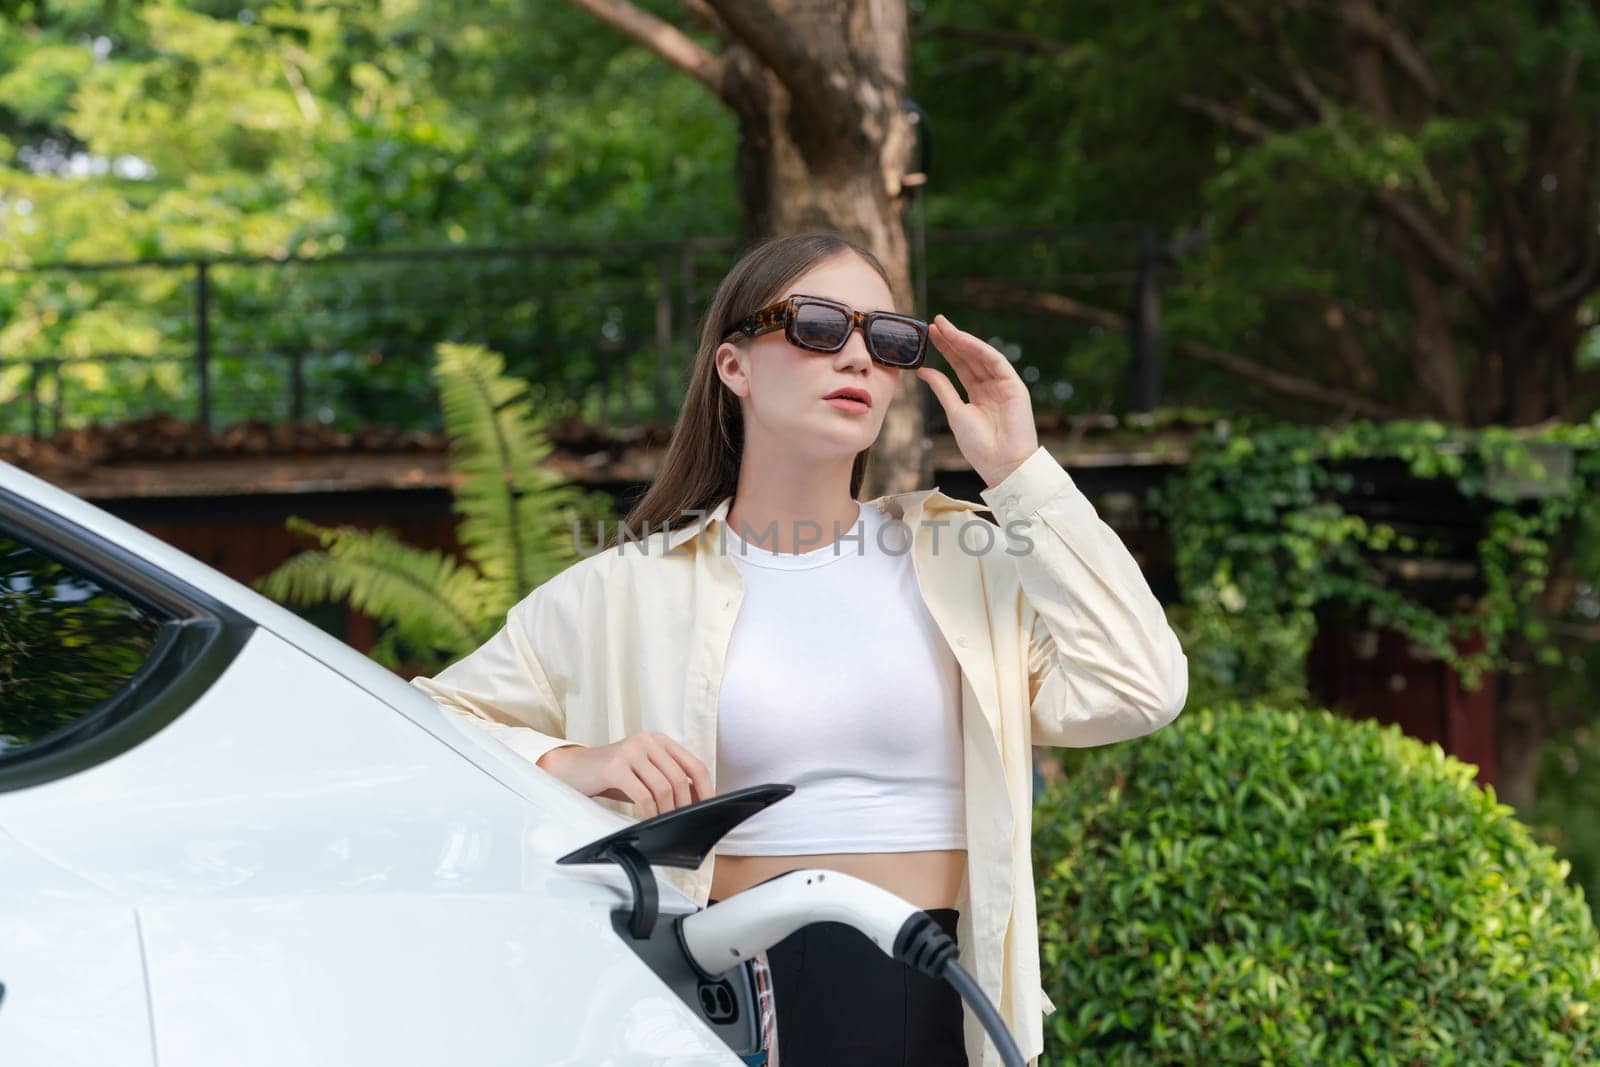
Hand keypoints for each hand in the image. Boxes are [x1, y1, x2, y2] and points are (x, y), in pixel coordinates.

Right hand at [538, 732, 712, 817]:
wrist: (573, 769)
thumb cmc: (612, 775)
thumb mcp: (644, 773)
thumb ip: (668, 780)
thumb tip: (696, 801)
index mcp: (660, 740)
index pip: (694, 764)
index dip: (706, 788)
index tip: (709, 807)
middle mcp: (647, 741)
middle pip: (680, 777)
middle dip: (685, 804)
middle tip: (683, 822)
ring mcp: (631, 751)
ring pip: (663, 787)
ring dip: (667, 811)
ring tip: (665, 822)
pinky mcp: (615, 766)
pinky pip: (642, 795)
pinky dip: (650, 812)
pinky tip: (648, 821)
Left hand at [915, 313, 1039, 487]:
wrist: (1002, 464)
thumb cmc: (979, 446)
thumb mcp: (954, 412)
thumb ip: (942, 388)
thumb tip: (922, 370)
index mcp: (978, 395)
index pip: (960, 366)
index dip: (946, 350)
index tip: (929, 335)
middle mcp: (991, 387)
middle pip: (969, 357)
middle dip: (952, 340)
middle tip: (933, 323)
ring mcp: (1003, 385)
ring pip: (981, 356)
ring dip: (963, 339)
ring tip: (943, 326)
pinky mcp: (1014, 386)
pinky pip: (995, 361)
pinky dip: (979, 349)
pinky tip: (962, 339)